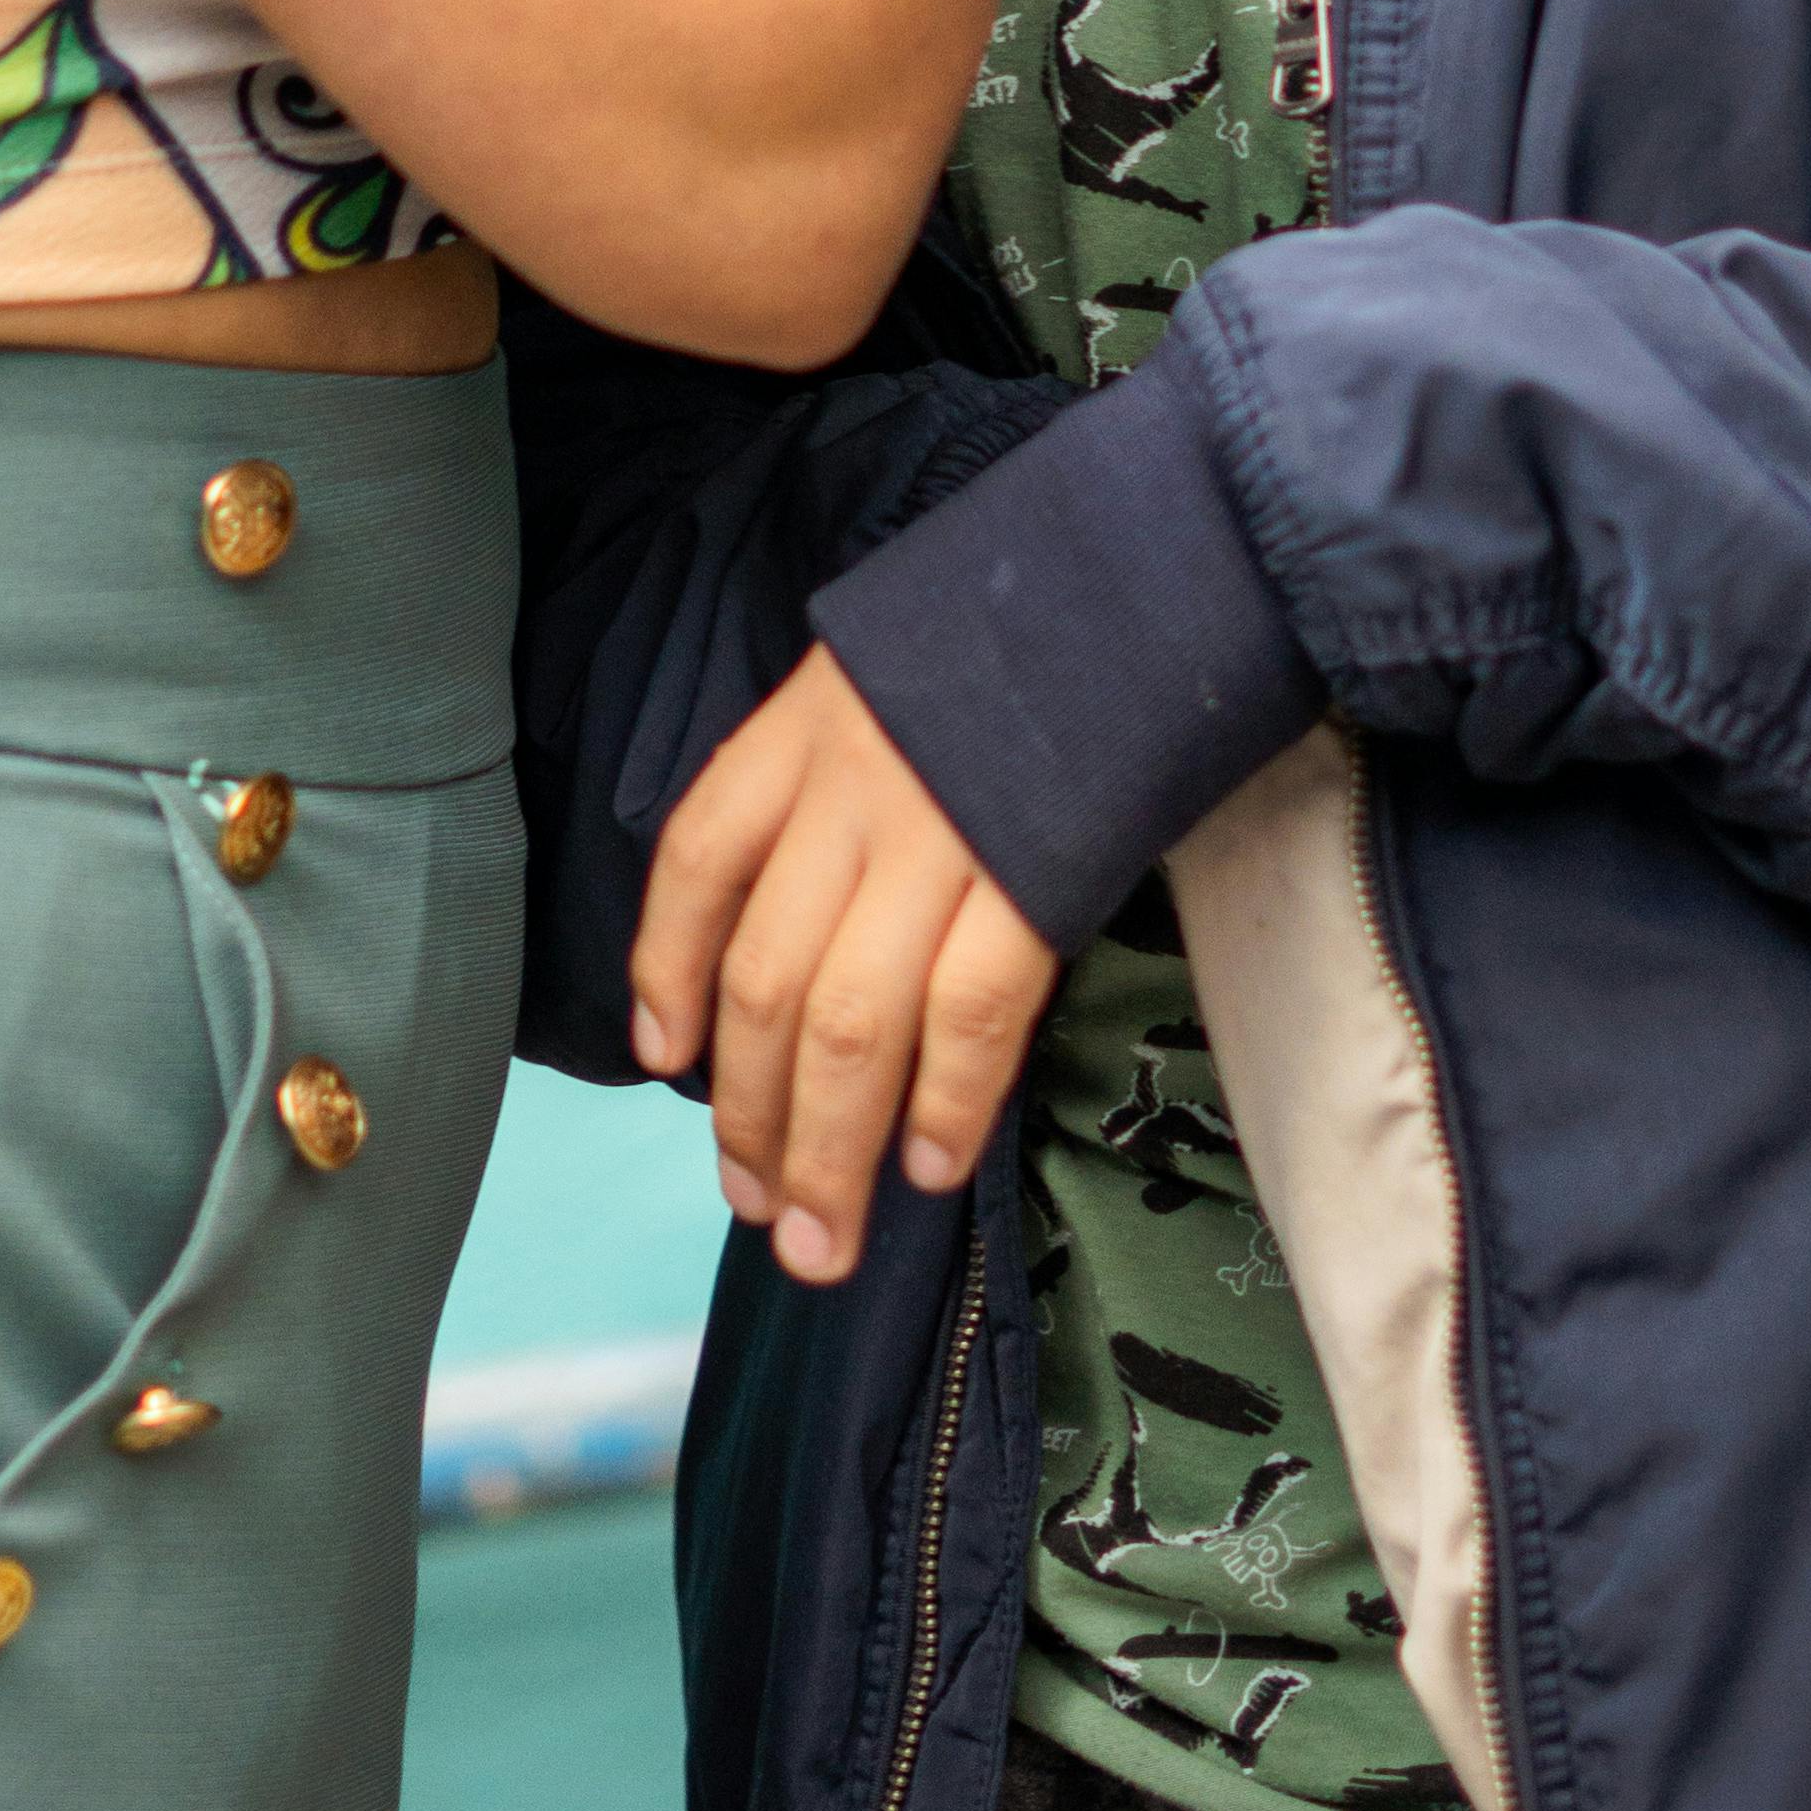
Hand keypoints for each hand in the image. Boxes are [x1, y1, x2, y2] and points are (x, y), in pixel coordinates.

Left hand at [631, 646, 1060, 1280]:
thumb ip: (837, 786)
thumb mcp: (889, 676)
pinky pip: (968, 1011)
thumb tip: (804, 948)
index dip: (667, 967)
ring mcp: (941, 833)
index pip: (697, 860)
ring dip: (828, 1148)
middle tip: (760, 1211)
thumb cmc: (1014, 639)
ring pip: (849, 1023)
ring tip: (823, 1235)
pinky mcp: (1035, 874)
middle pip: (767, 980)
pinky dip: (943, 1102)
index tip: (663, 1054)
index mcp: (806, 727)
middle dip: (752, 1117)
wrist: (1148, 576)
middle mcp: (854, 785)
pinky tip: (930, 1164)